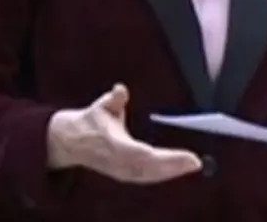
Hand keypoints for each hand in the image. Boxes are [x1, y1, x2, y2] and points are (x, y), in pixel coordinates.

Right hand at [46, 84, 201, 183]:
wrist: (71, 141)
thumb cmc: (92, 120)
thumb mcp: (101, 106)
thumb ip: (113, 100)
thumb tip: (121, 89)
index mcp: (114, 145)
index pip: (143, 154)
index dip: (165, 158)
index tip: (183, 155)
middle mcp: (119, 162)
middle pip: (150, 169)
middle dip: (173, 166)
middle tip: (195, 162)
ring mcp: (121, 170)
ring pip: (150, 176)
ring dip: (171, 171)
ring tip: (191, 165)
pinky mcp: (125, 174)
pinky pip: (147, 177)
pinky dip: (163, 174)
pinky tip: (179, 169)